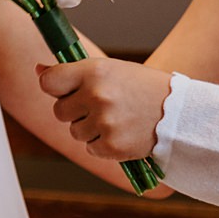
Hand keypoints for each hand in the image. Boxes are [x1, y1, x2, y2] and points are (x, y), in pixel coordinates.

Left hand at [37, 59, 173, 161]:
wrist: (181, 114)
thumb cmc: (141, 88)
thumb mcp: (111, 70)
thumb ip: (74, 72)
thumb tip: (37, 69)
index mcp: (95, 71)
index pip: (48, 82)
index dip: (55, 87)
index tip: (65, 89)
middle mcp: (97, 96)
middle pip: (59, 111)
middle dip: (75, 111)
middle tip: (101, 106)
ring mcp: (104, 122)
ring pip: (74, 131)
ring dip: (89, 129)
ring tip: (116, 119)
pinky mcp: (112, 146)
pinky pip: (90, 148)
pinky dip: (103, 145)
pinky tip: (122, 133)